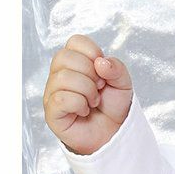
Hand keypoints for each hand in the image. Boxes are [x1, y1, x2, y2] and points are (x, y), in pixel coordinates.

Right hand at [44, 36, 133, 154]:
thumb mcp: (123, 82)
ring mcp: (52, 93)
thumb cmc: (113, 105)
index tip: (102, 69)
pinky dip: (79, 104)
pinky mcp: (51, 112)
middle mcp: (59, 75)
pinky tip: (84, 110)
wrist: (113, 132)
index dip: (92, 52)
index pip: (75, 41)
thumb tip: (101, 61)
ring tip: (93, 101)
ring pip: (63, 78)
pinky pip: (60, 99)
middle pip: (64, 57)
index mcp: (75, 62)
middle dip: (90, 72)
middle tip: (99, 87)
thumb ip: (116, 68)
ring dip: (87, 90)